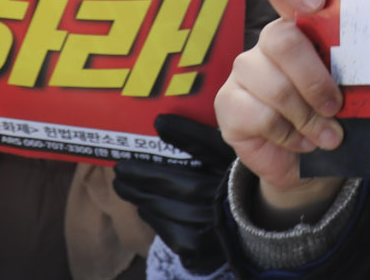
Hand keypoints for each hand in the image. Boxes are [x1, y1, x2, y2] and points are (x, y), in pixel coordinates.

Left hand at [112, 115, 235, 274]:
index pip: (211, 148)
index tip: (160, 122)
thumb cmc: (231, 183)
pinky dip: (153, 216)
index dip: (187, 134)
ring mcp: (212, 225)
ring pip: (169, 209)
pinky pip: (169, 230)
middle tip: (121, 167)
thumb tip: (160, 121)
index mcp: (237, 170)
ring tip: (123, 184)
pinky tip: (144, 207)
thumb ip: (198, 139)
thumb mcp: (224, 157)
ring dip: (141, 195)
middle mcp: (227, 198)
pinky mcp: (197, 247)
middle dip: (146, 175)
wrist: (249, 225)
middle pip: (181, 184)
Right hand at [214, 0, 346, 219]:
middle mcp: (270, 41)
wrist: (304, 157)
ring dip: (307, 118)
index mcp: (301, 25)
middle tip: (336, 106)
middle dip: (314, 79)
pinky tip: (300, 141)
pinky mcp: (228, 102)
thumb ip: (357, 71)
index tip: (319, 2)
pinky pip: (260, 116)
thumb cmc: (332, 111)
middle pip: (283, 40)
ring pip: (276, 86)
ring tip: (327, 136)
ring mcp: (245, 69)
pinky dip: (288, 135)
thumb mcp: (351, 87)